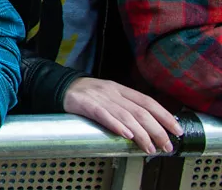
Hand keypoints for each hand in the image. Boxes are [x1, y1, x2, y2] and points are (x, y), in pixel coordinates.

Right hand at [64, 77, 180, 154]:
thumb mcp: (108, 95)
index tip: (177, 130)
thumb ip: (125, 107)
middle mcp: (112, 92)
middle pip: (140, 111)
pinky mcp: (85, 104)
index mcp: (119, 89)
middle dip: (157, 130)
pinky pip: (103, 114)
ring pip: (126, 116)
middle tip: (166, 145)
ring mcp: (98, 97)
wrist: (57, 86)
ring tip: (150, 148)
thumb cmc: (86, 95)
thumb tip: (149, 125)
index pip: (148, 102)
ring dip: (141, 134)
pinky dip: (116, 125)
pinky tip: (126, 135)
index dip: (165, 115)